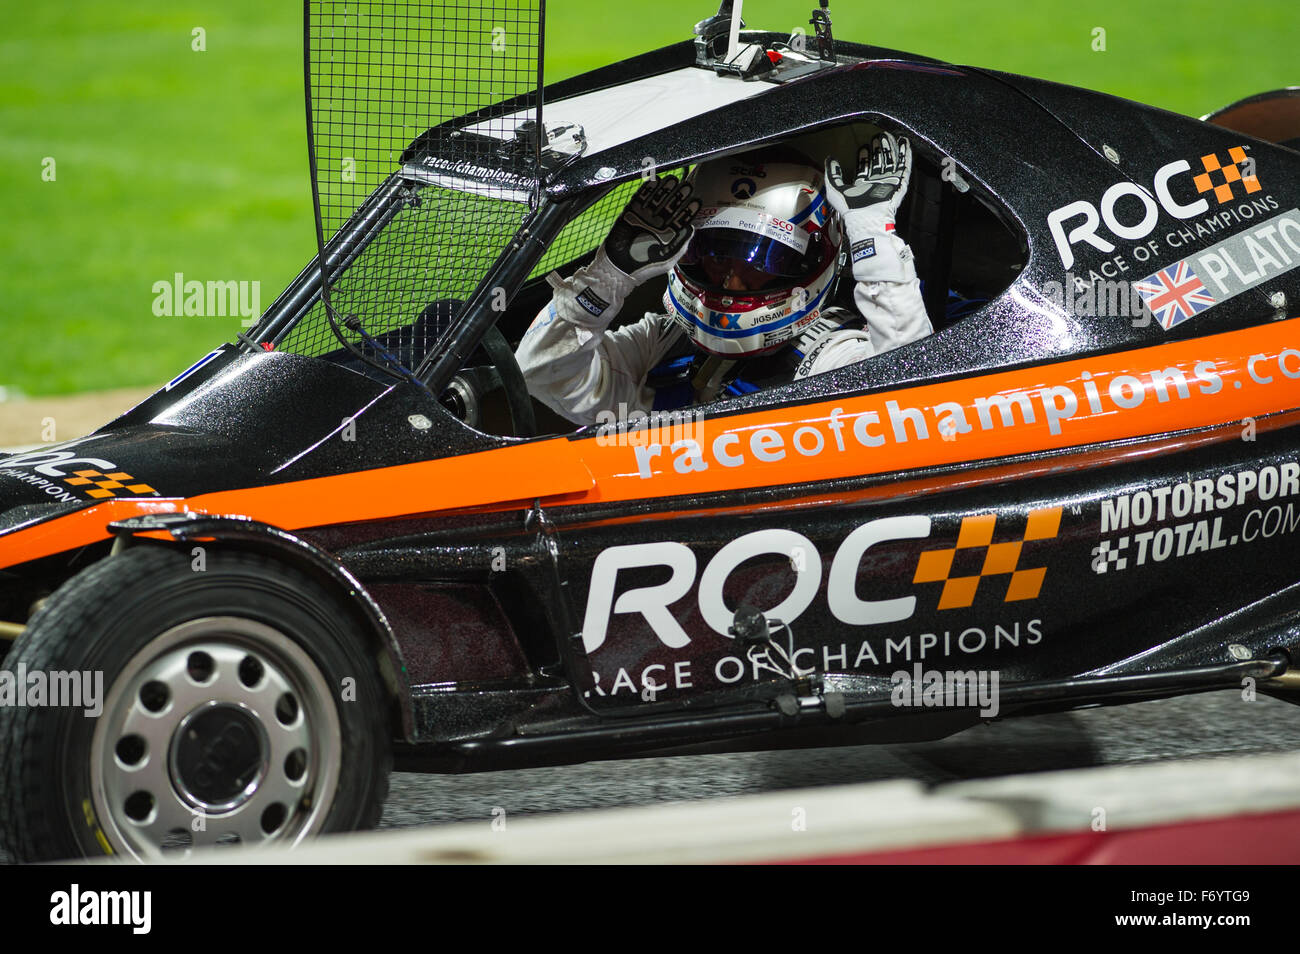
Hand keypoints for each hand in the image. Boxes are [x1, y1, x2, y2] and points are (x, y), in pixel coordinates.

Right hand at [602, 175, 700, 282]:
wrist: (619, 268)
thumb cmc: (644, 269)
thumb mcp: (667, 260)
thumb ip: (680, 245)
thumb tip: (691, 228)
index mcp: (668, 234)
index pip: (681, 218)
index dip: (688, 209)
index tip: (695, 200)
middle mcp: (658, 224)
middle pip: (670, 206)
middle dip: (678, 196)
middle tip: (686, 186)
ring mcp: (644, 217)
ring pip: (656, 199)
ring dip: (664, 189)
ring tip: (672, 180)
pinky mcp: (630, 213)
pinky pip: (639, 198)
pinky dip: (647, 190)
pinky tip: (654, 182)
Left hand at [825, 133, 915, 283]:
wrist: (867, 218)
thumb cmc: (850, 207)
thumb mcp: (835, 189)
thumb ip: (831, 174)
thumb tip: (829, 158)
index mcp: (861, 186)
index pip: (863, 169)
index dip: (863, 158)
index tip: (863, 147)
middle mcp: (875, 184)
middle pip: (878, 164)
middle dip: (877, 151)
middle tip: (877, 138)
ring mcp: (888, 184)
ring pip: (890, 163)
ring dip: (890, 150)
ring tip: (888, 137)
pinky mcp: (899, 185)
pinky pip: (904, 167)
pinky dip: (905, 155)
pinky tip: (904, 144)